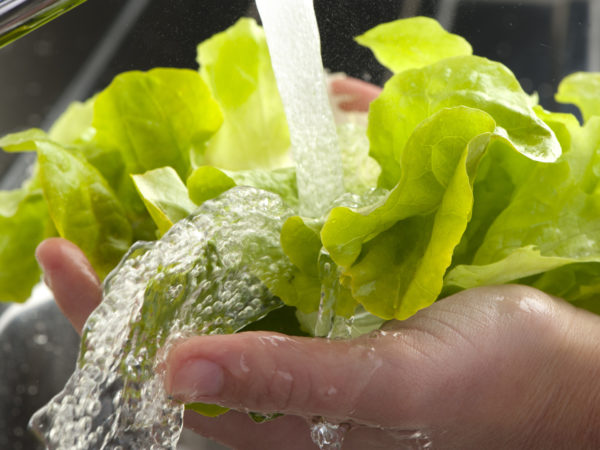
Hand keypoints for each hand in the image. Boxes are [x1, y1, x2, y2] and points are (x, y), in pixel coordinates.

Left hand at [37, 238, 599, 448]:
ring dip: (178, 271)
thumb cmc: (485, 388)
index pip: (166, 381)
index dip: (109, 325)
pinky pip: (272, 288)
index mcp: (282, 427)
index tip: (67, 262)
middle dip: (127, 294)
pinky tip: (226, 224)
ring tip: (138, 223)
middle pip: (182, 344)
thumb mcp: (388, 391)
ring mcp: (310, 353)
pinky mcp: (340, 321)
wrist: (551, 369)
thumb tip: (178, 372)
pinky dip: (240, 256)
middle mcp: (284, 394)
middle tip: (81, 239)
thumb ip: (291, 384)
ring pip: (222, 313)